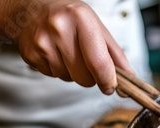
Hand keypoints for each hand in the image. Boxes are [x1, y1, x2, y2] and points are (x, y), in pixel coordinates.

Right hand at [0, 0, 132, 93]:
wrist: (29, 9)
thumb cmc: (69, 17)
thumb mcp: (96, 26)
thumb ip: (115, 54)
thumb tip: (129, 78)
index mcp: (81, 19)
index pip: (99, 62)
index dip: (108, 80)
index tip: (111, 87)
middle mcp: (59, 29)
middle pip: (85, 77)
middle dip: (91, 77)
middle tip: (86, 61)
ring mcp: (42, 43)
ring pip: (70, 79)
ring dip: (73, 72)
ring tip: (68, 52)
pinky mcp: (31, 55)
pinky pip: (54, 76)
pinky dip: (59, 69)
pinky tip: (55, 53)